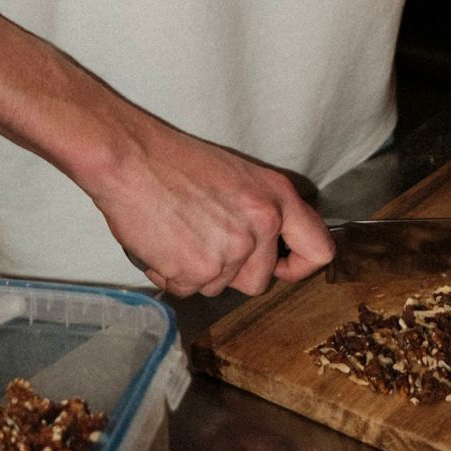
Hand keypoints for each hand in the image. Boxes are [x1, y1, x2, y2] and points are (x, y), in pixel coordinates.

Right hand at [84, 118, 335, 297]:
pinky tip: (161, 242)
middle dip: (231, 271)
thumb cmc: (177, 163)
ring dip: (197, 271)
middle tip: (202, 238)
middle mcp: (261, 228)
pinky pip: (188, 290)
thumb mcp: (240, 177)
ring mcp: (230, 252)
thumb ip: (262, 212)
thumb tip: (269, 248)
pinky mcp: (197, 271)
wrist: (131, 160)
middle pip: (258, 282)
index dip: (298, 267)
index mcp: (277, 200)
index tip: (279, 267)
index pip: (318, 250)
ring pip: (218, 288)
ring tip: (177, 233)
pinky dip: (172, 275)